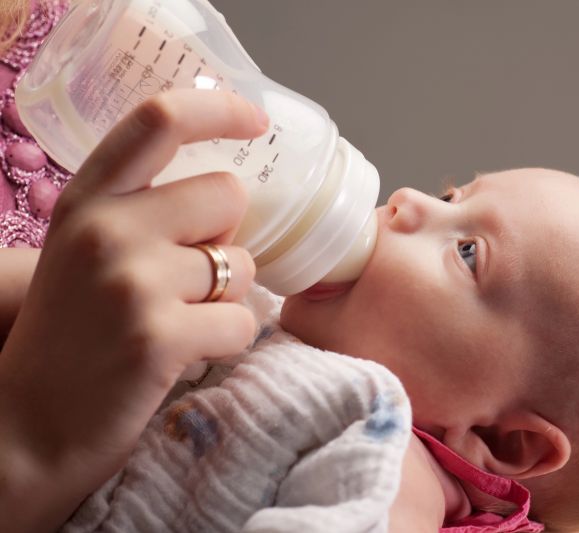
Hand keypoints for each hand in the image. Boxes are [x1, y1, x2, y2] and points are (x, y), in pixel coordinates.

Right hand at [0, 89, 267, 530]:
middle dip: (225, 238)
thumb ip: (141, 215)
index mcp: (86, 201)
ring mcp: (132, 282)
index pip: (157, 121)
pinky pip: (242, 322)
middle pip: (226, 195)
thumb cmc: (69, 338)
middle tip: (190, 280)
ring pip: (241, 266)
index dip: (218, 109)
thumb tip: (226, 196)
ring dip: (226, 299)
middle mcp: (106, 229)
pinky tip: (185, 357)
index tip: (256, 120)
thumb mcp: (85, 254)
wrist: (27, 427)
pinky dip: (228, 343)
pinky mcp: (160, 336)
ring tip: (177, 325)